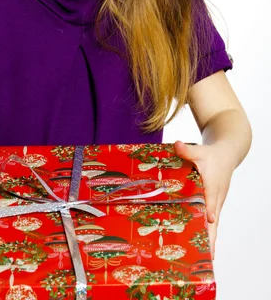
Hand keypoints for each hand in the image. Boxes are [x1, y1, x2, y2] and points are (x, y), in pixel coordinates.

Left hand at [173, 140, 234, 260]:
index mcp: (212, 185)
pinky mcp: (212, 205)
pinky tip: (199, 244)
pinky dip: (205, 232)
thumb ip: (187, 150)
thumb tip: (177, 145)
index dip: (209, 211)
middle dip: (211, 237)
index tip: (209, 220)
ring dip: (208, 238)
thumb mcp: (199, 150)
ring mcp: (215, 203)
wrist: (226, 155)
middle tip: (209, 256)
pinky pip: (209, 221)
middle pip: (214, 221)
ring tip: (205, 258)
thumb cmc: (211, 155)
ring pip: (212, 224)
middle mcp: (215, 198)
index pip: (212, 200)